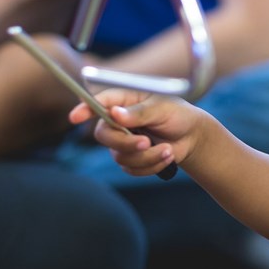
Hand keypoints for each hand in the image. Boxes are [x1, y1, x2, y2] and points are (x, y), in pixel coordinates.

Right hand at [69, 88, 204, 176]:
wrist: (192, 137)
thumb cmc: (177, 114)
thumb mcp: (163, 108)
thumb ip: (139, 112)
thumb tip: (116, 113)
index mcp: (124, 100)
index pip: (99, 102)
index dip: (84, 109)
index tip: (76, 117)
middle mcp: (118, 120)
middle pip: (103, 135)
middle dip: (125, 142)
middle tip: (146, 142)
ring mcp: (122, 141)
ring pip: (119, 156)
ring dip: (147, 156)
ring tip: (168, 149)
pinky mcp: (130, 159)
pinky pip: (131, 168)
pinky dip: (151, 165)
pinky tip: (167, 155)